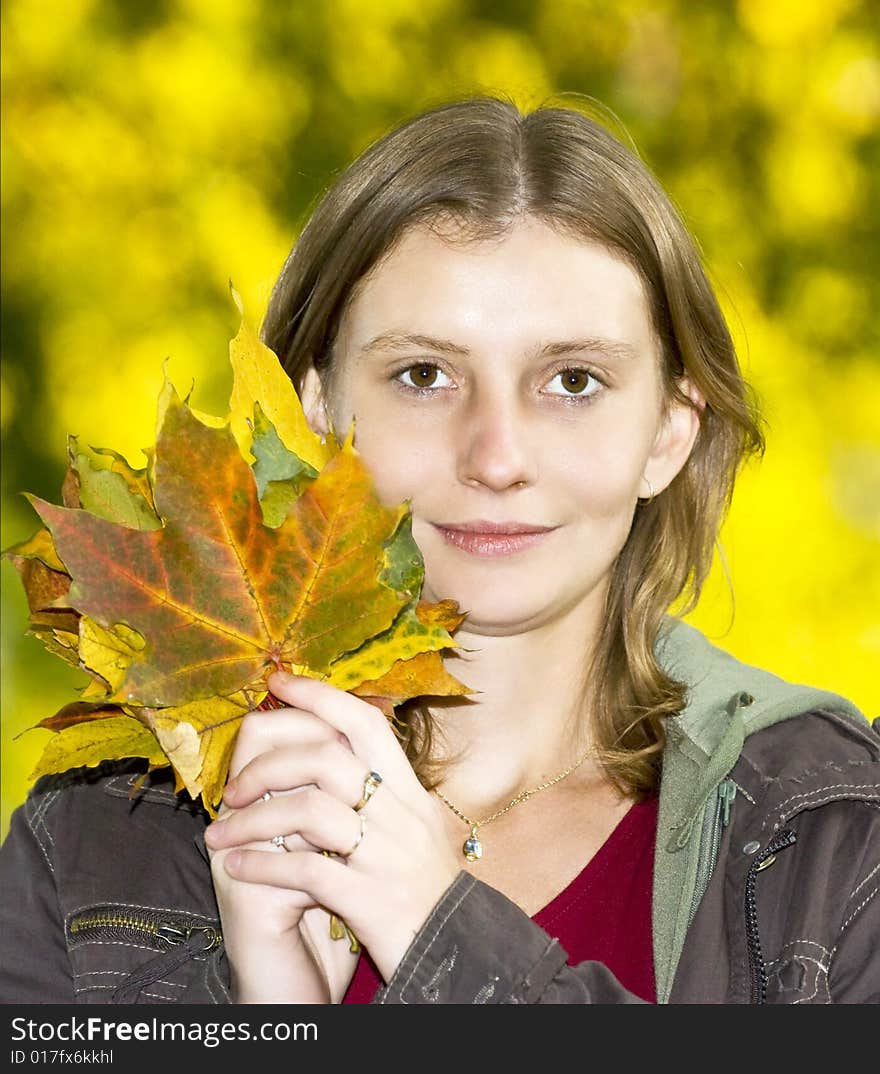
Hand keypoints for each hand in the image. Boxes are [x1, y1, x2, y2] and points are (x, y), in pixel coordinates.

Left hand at [205, 670, 462, 984]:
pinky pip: (306, 870)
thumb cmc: (428, 894)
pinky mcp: (371, 901)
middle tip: (233, 787)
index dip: (321, 696)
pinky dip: (264, 865)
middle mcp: (404, 816)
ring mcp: (389, 857)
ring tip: (220, 834)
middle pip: (329, 759)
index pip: (366, 724)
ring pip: (309, 811)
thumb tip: (335, 750)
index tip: (279, 682)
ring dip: (254, 819)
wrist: (457, 957)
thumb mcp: (418, 832)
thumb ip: (385, 794)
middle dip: (270, 765)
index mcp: (413, 794)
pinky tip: (238, 868)